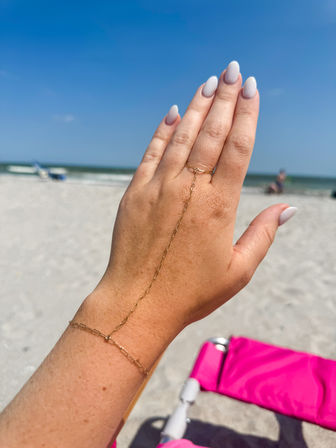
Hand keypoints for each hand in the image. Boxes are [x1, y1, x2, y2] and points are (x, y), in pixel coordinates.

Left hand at [97, 63, 290, 329]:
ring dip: (197, 107)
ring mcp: (159, 188)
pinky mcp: (135, 193)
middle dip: (225, 98)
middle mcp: (189, 189)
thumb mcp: (237, 270)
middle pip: (212, 133)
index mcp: (219, 206)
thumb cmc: (190, 292)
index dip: (247, 115)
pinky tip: (173, 113)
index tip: (252, 89)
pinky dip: (163, 131)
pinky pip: (152, 153)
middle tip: (234, 70)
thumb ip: (263, 235)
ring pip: (182, 136)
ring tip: (209, 82)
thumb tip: (289, 209)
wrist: (137, 303)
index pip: (238, 148)